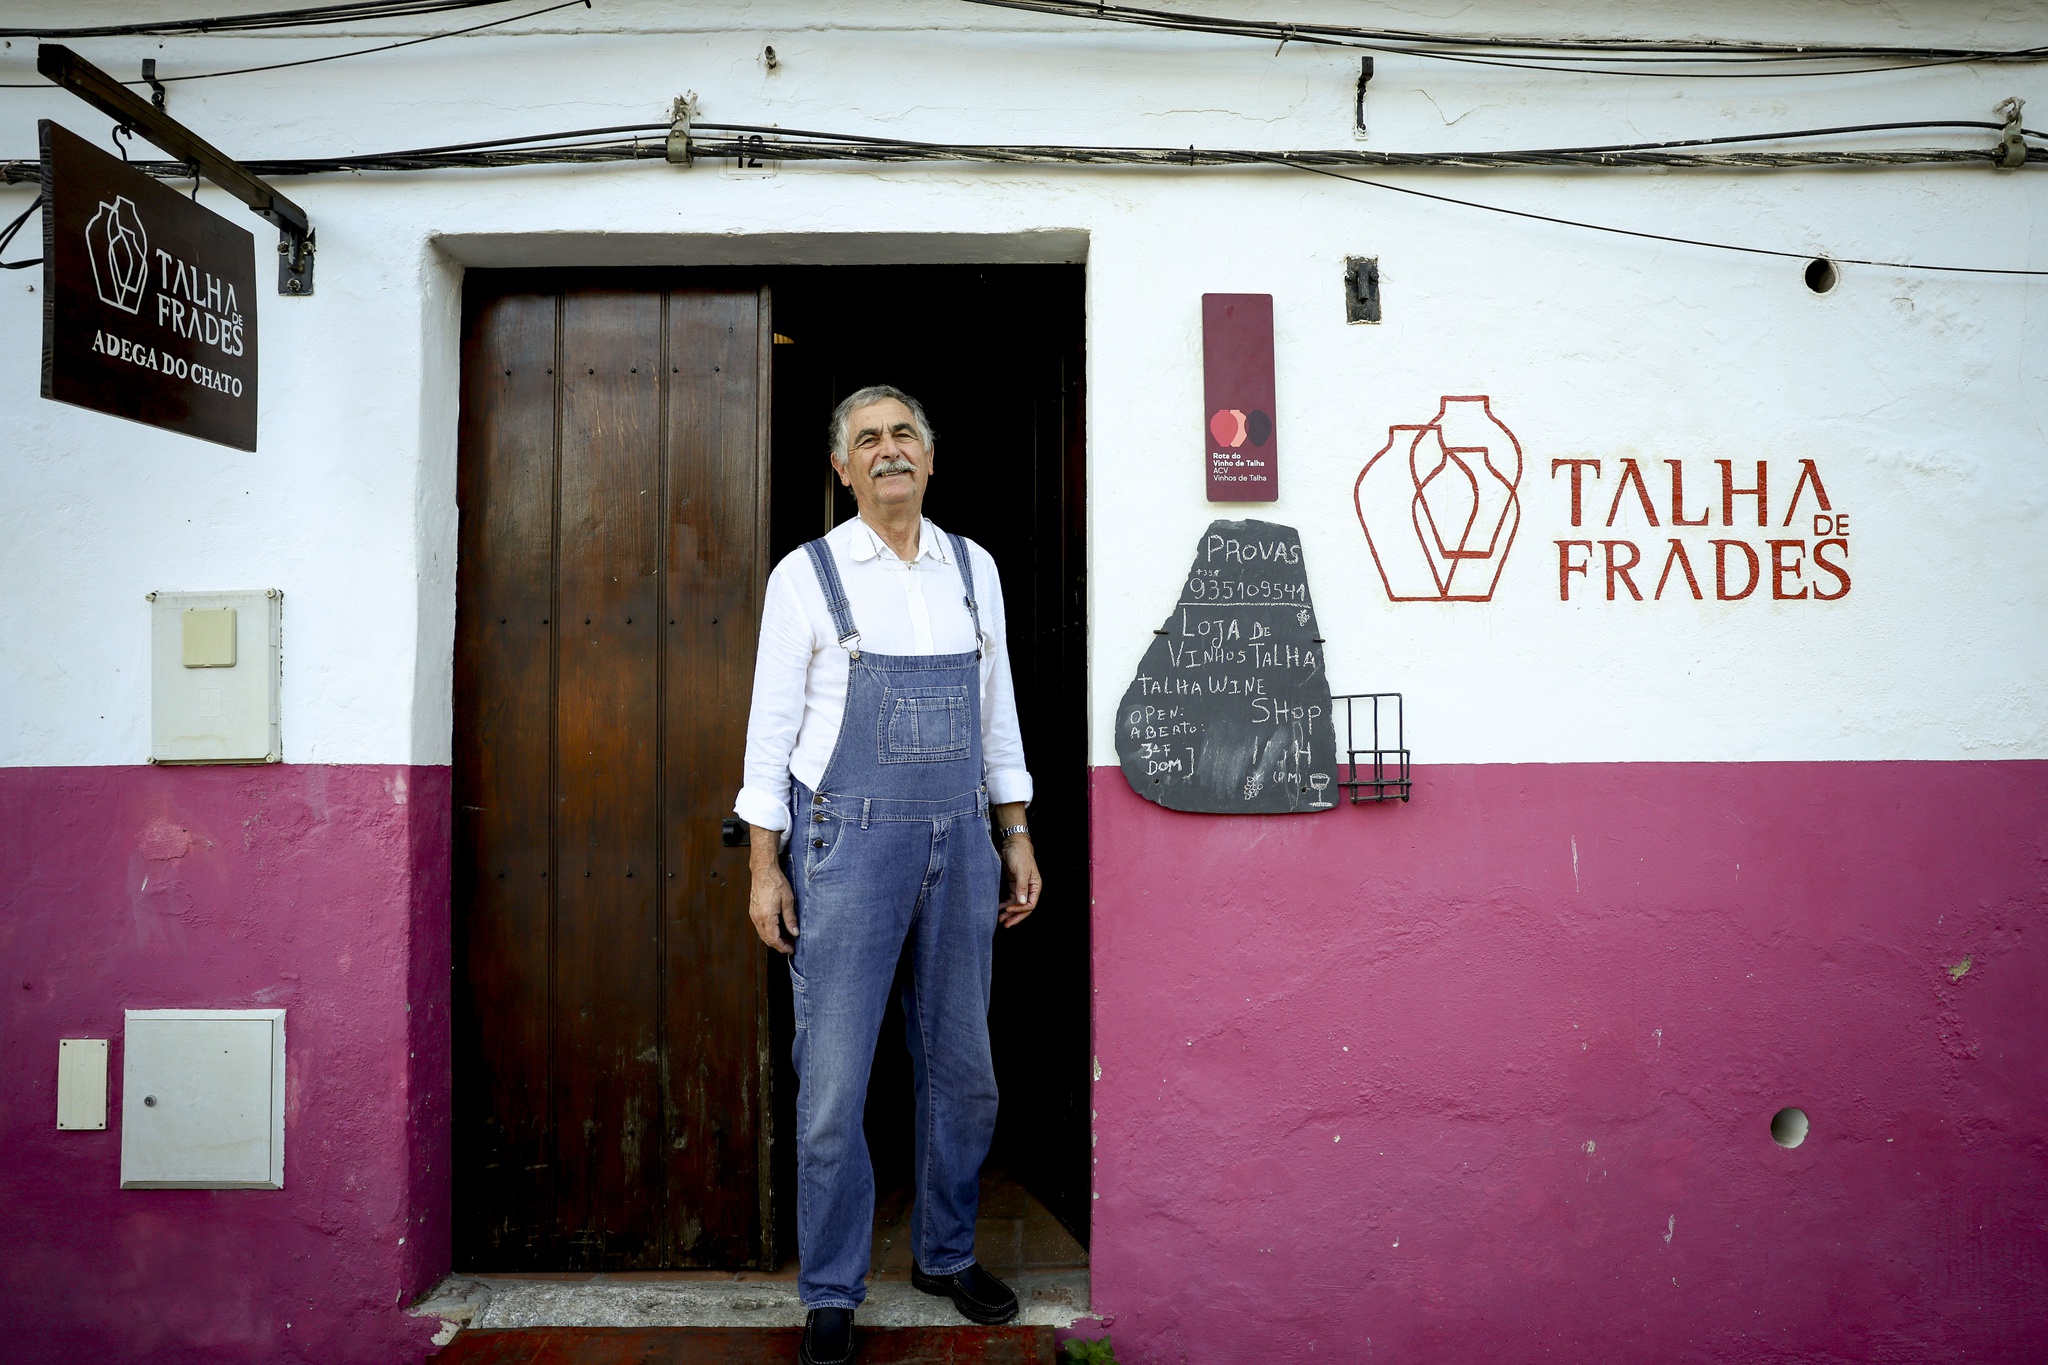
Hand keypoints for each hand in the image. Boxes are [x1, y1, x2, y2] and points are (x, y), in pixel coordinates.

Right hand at [748, 838, 798, 953]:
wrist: (763, 870)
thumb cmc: (776, 882)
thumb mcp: (788, 901)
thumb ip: (790, 919)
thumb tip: (794, 932)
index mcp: (767, 916)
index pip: (774, 939)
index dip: (783, 947)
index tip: (791, 949)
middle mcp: (758, 918)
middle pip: (767, 939)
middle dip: (779, 945)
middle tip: (791, 945)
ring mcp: (754, 915)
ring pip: (762, 934)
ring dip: (773, 939)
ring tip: (786, 938)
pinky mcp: (753, 911)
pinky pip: (760, 927)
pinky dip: (768, 931)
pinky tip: (777, 929)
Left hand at [998, 834, 1040, 928]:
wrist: (1013, 844)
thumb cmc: (1020, 855)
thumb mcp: (1021, 870)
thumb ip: (1021, 887)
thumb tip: (1022, 902)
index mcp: (1035, 886)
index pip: (1030, 904)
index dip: (1020, 910)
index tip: (1008, 909)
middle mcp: (1029, 888)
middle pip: (1024, 907)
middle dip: (1015, 916)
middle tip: (1005, 924)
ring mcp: (1021, 887)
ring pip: (1016, 905)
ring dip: (1009, 912)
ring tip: (1000, 919)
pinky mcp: (1013, 885)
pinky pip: (1011, 899)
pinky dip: (1006, 905)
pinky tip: (999, 908)